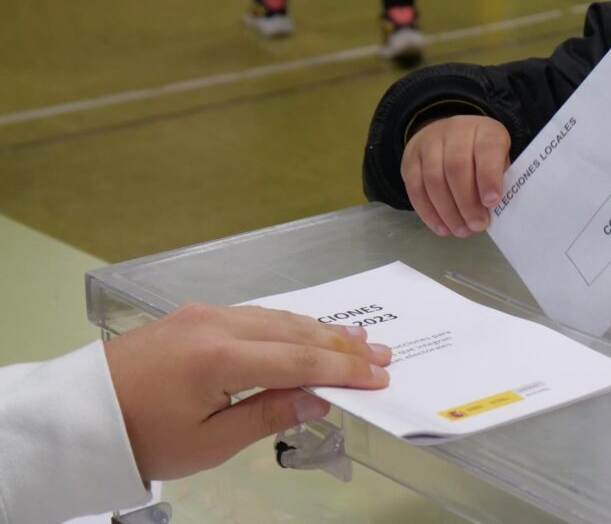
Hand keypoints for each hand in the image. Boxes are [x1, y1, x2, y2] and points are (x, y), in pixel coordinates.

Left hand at [104, 303, 391, 480]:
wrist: (82, 415)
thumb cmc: (142, 437)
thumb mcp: (208, 443)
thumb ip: (268, 415)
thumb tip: (318, 400)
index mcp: (219, 359)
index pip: (300, 361)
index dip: (345, 369)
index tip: (379, 376)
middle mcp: (216, 325)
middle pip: (295, 331)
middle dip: (342, 344)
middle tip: (382, 354)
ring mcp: (204, 314)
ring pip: (278, 317)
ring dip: (320, 330)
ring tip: (359, 339)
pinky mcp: (194, 315)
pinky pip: (256, 314)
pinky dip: (289, 324)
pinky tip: (309, 329)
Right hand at [401, 115, 510, 236]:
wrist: (449, 135)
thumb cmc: (482, 157)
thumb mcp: (499, 160)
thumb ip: (498, 181)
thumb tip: (491, 212)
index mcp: (484, 130)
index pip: (486, 149)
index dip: (489, 176)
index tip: (492, 202)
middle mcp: (455, 130)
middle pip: (456, 167)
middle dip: (467, 202)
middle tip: (477, 226)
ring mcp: (429, 142)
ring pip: (433, 178)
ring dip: (447, 211)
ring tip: (460, 231)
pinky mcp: (410, 158)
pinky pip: (415, 188)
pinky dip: (428, 212)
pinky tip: (441, 228)